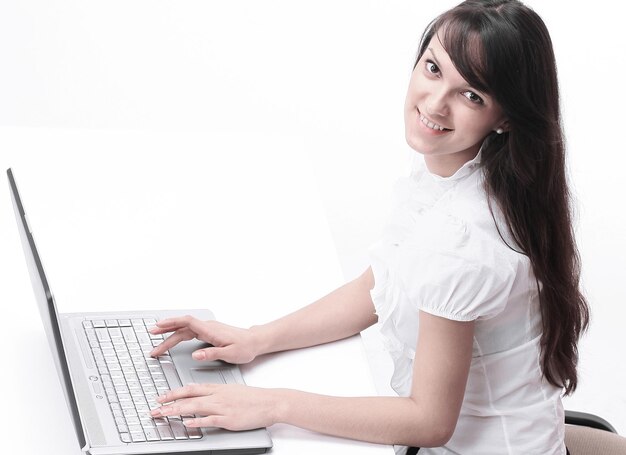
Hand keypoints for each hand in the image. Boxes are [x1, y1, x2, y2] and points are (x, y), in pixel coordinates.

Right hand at [149, 316, 259, 363]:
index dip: (172, 323)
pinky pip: (189, 331)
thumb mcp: (230, 354)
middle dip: (165, 330)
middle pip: (182, 326)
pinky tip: (173, 338)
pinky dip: (178, 335)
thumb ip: (212, 354)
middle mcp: (207, 327)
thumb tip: (195, 355)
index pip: (187, 322)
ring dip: (170, 334)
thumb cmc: (245, 347)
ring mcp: (207, 329)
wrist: (255, 341)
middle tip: (151, 336)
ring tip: (157, 342)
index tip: (158, 326)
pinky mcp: (208, 333)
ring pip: (185, 329)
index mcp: (210, 330)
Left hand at [150, 383, 280, 430]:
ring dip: (177, 411)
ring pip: (195, 407)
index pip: (190, 388)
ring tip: (164, 414)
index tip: (161, 397)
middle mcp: (217, 396)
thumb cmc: (252, 397)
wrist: (269, 402)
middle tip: (155, 408)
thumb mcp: (230, 389)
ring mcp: (222, 407)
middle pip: (189, 397)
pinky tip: (188, 424)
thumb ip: (213, 391)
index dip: (174, 392)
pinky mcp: (229, 419)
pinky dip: (197, 421)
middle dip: (169, 402)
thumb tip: (197, 391)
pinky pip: (210, 420)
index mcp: (217, 388)